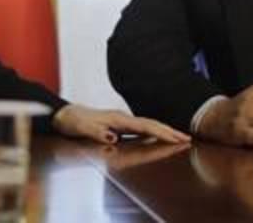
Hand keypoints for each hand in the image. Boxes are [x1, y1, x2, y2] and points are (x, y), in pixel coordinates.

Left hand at [51, 104, 189, 144]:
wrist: (64, 114)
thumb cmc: (73, 121)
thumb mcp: (82, 128)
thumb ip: (97, 132)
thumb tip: (113, 138)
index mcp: (117, 119)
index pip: (145, 126)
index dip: (162, 132)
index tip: (177, 138)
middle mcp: (122, 118)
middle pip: (152, 124)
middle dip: (170, 131)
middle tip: (188, 138)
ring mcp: (122, 122)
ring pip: (148, 126)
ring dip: (164, 132)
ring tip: (180, 138)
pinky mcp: (119, 126)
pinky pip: (141, 130)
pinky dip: (154, 133)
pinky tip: (159, 138)